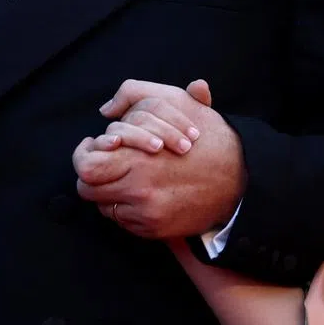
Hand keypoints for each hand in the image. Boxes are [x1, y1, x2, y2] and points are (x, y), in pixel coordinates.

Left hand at [73, 79, 244, 239]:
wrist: (240, 179)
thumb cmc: (208, 139)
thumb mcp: (177, 105)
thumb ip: (139, 95)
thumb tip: (107, 107)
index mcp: (139, 158)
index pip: (87, 166)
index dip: (83, 155)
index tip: (93, 146)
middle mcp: (138, 189)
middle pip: (88, 189)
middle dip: (91, 175)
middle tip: (102, 162)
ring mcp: (146, 213)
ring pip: (104, 206)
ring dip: (108, 191)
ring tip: (123, 176)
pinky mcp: (154, 229)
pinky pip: (123, 221)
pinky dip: (126, 207)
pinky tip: (140, 192)